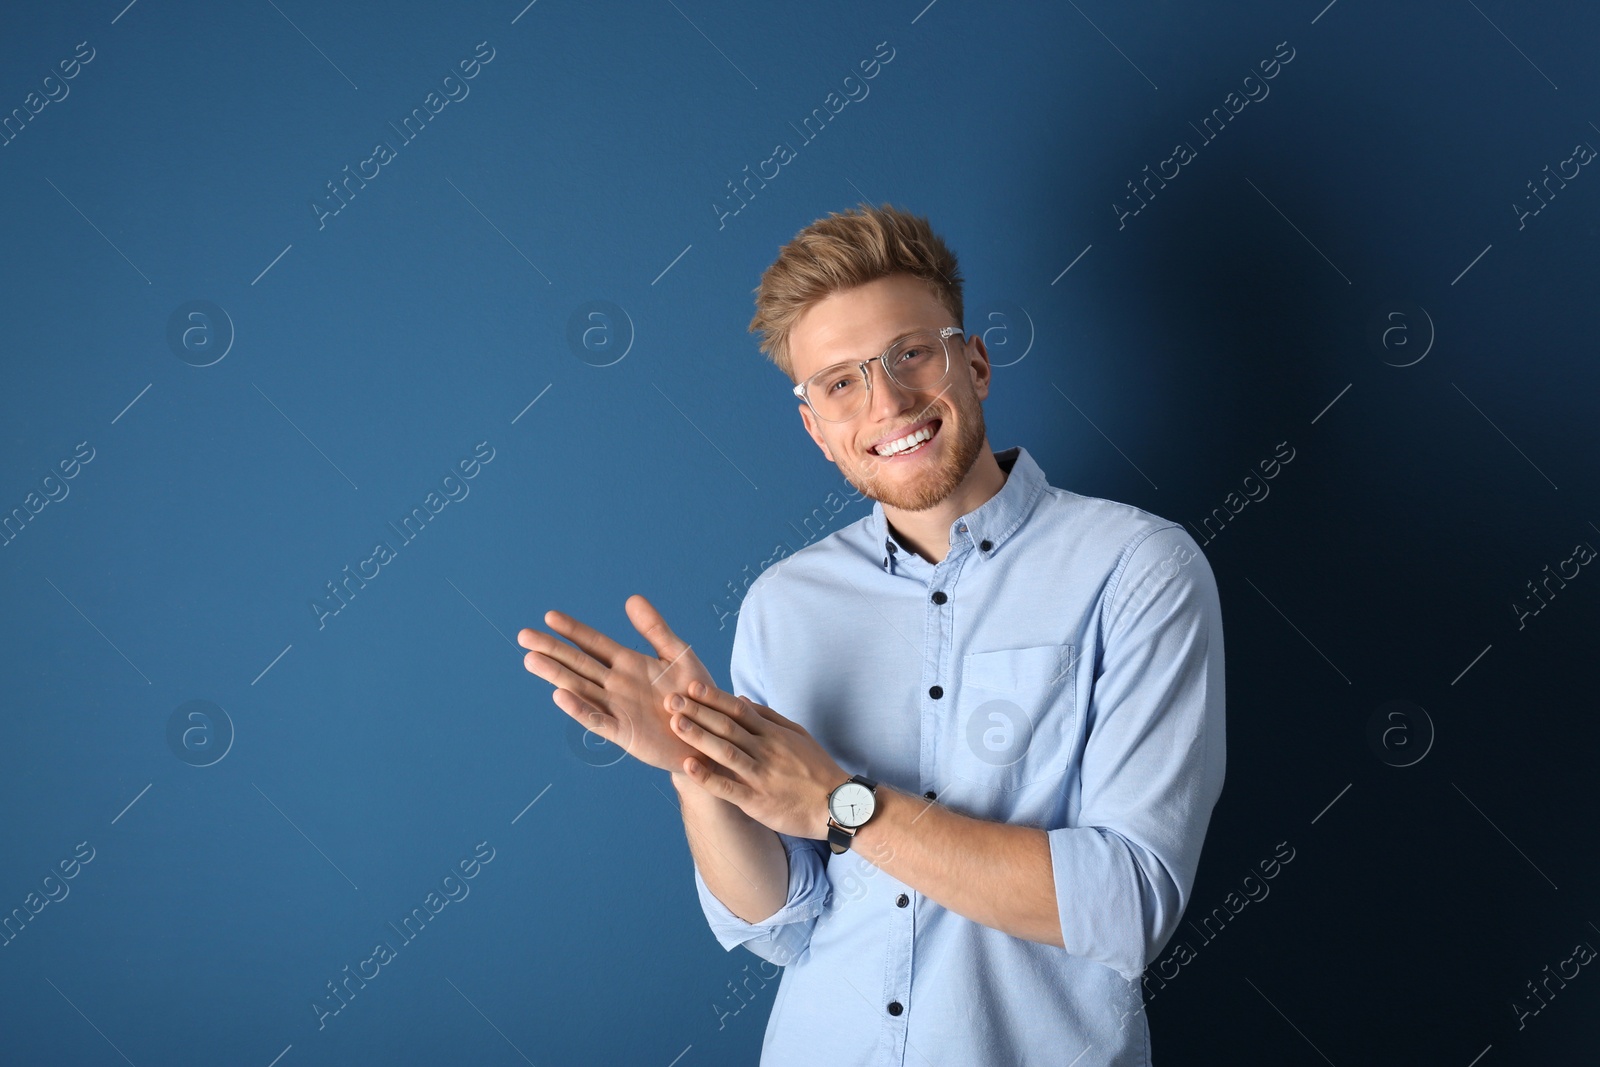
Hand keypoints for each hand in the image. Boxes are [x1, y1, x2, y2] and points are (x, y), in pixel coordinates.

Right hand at [518, 594, 714, 775]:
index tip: (549, 616)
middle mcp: (617, 685)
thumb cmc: (697, 695)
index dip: (573, 630)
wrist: (713, 735)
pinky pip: (598, 720)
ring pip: (580, 689)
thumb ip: (656, 629)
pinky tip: (561, 695)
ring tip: (531, 659)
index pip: (594, 643)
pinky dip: (579, 708)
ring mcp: (617, 708)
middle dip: (552, 649)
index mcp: (629, 664)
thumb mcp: (679, 655)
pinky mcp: (625, 733)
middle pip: (578, 663)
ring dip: (556, 675)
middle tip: (524, 635)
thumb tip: (631, 599)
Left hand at [669, 679, 847, 840]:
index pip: (739, 710)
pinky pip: (729, 787)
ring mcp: (761, 775)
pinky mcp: (757, 800)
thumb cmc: (816, 769)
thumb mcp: (798, 734)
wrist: (837, 805)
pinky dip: (708, 777)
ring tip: (675, 724)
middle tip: (671, 699)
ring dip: (699, 737)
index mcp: (773, 733)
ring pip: (726, 752)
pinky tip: (688, 767)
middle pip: (727, 727)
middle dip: (697, 712)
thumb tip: (741, 698)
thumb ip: (768, 716)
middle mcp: (765, 750)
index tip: (692, 686)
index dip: (714, 698)